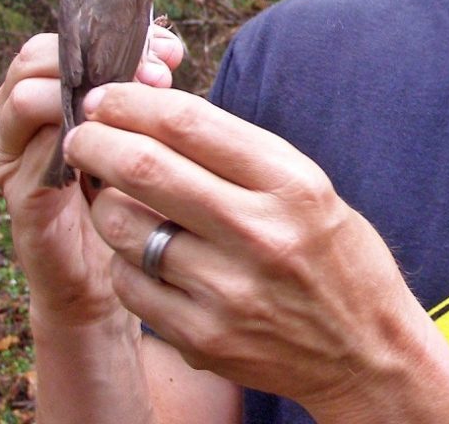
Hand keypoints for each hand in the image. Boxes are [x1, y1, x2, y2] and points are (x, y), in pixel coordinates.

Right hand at [0, 26, 182, 323]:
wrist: (120, 269)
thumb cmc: (137, 187)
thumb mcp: (145, 127)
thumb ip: (148, 87)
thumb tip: (166, 50)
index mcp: (51, 90)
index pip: (65, 38)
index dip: (118, 36)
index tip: (170, 52)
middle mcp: (22, 116)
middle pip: (35, 57)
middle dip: (98, 59)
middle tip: (156, 78)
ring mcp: (15, 156)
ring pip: (23, 98)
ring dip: (82, 95)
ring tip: (136, 113)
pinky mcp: (21, 197)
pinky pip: (33, 158)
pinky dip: (76, 145)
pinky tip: (120, 153)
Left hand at [64, 84, 448, 421]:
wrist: (366, 349)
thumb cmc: (336, 253)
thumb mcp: (308, 186)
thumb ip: (241, 155)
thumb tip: (160, 118)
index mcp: (291, 183)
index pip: (192, 124)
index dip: (134, 103)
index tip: (107, 97)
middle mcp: (258, 233)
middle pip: (146, 169)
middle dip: (97, 141)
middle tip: (82, 133)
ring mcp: (227, 291)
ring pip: (125, 228)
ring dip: (105, 201)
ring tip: (112, 194)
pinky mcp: (203, 338)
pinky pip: (130, 285)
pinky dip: (124, 259)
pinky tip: (142, 251)